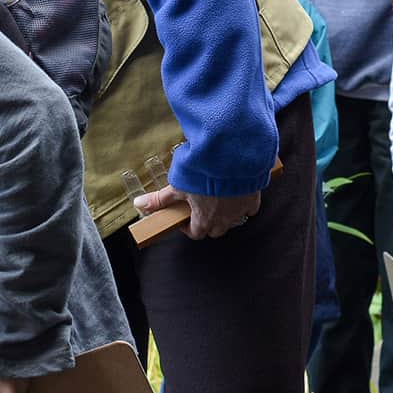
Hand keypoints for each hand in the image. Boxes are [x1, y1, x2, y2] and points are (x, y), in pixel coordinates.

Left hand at [133, 186, 260, 239]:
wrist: (230, 159)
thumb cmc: (203, 174)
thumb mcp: (177, 185)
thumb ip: (160, 199)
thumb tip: (139, 205)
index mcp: (204, 220)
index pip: (196, 233)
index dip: (188, 228)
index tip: (184, 219)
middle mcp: (224, 220)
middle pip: (216, 230)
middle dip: (208, 223)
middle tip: (200, 209)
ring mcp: (240, 210)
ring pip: (233, 220)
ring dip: (225, 215)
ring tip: (218, 200)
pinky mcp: (253, 198)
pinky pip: (249, 208)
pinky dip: (243, 204)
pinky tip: (237, 194)